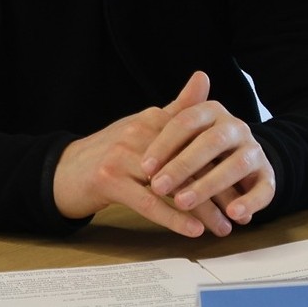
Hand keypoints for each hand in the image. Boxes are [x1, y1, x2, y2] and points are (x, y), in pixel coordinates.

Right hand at [52, 72, 273, 236]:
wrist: (64, 171)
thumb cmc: (110, 152)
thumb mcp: (144, 127)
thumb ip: (177, 108)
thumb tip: (204, 77)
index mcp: (151, 119)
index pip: (196, 143)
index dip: (222, 166)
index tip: (243, 186)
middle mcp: (137, 132)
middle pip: (189, 164)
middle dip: (218, 190)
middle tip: (240, 214)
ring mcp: (121, 155)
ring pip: (172, 184)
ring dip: (202, 209)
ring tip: (223, 228)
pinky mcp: (109, 180)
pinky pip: (148, 201)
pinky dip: (174, 217)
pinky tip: (193, 229)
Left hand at [141, 71, 274, 229]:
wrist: (240, 155)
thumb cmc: (199, 145)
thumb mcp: (184, 132)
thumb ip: (169, 121)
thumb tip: (150, 112)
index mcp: (212, 111)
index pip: (186, 121)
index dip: (164, 145)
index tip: (144, 167)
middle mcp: (236, 127)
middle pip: (210, 142)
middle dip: (182, 166)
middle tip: (157, 187)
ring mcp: (254, 150)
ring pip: (235, 165)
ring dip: (208, 185)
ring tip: (183, 202)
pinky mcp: (268, 175)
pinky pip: (263, 189)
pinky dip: (249, 202)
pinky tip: (233, 214)